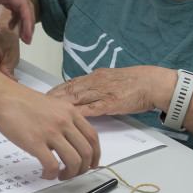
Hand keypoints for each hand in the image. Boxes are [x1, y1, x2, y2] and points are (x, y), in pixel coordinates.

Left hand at [0, 0, 34, 42]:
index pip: (23, 3)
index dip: (27, 20)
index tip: (27, 35)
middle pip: (26, 5)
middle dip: (29, 23)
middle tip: (27, 40)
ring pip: (20, 6)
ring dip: (24, 21)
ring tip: (22, 37)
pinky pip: (12, 5)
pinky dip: (15, 17)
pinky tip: (11, 26)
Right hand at [0, 81, 101, 179]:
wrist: (1, 96)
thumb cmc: (20, 100)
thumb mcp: (51, 104)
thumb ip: (63, 120)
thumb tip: (66, 141)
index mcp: (70, 111)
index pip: (92, 137)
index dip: (95, 155)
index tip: (92, 163)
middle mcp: (64, 121)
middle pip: (86, 152)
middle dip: (83, 169)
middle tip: (74, 173)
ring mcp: (51, 132)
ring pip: (74, 162)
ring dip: (69, 174)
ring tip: (60, 175)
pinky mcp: (35, 142)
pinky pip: (52, 166)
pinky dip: (51, 175)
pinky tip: (45, 173)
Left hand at [45, 66, 171, 116]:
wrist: (153, 83)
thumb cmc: (136, 82)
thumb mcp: (113, 79)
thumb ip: (98, 85)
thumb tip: (85, 92)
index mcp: (97, 76)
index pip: (72, 83)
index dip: (57, 89)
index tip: (45, 94)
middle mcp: (97, 82)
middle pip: (70, 89)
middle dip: (54, 97)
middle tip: (39, 103)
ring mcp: (103, 92)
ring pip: (78, 97)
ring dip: (61, 104)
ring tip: (48, 110)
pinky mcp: (111, 103)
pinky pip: (92, 108)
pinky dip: (79, 112)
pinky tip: (69, 116)